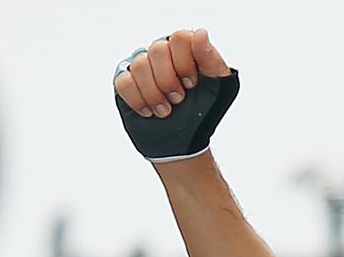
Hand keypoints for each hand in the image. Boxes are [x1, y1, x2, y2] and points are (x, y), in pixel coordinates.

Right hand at [114, 28, 229, 118]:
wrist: (187, 136)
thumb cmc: (206, 108)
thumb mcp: (220, 85)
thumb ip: (211, 59)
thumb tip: (201, 33)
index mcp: (186, 49)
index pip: (180, 38)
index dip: (184, 63)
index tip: (191, 84)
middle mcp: (163, 52)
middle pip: (157, 50)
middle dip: (169, 80)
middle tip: (178, 99)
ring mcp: (143, 65)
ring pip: (139, 65)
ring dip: (153, 93)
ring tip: (165, 110)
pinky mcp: (127, 81)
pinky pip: (123, 82)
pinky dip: (137, 99)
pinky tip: (149, 111)